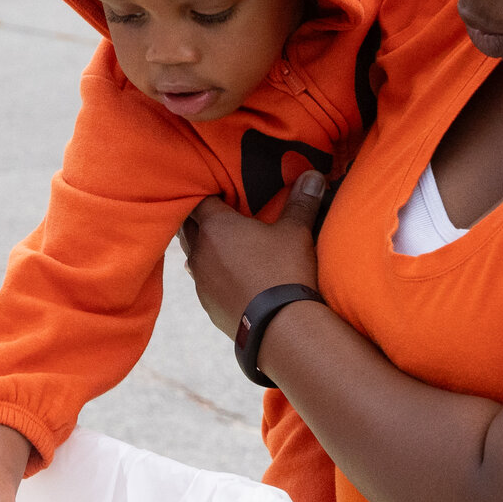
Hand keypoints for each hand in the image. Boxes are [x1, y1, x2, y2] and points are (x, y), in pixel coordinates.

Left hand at [180, 171, 324, 338]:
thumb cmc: (284, 270)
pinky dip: (211, 274)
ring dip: (203, 247)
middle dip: (201, 219)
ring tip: (223, 245)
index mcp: (215, 227)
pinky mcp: (206, 305)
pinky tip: (229, 276)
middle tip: (220, 215)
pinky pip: (202, 281)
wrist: (279, 326)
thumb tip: (314, 175)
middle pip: (188, 227)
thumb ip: (302, 201)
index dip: (209, 195)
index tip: (222, 193)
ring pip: (193, 255)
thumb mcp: (296, 231)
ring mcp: (200, 281)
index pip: (199, 200)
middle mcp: (200, 251)